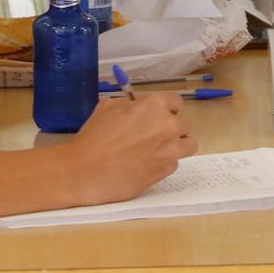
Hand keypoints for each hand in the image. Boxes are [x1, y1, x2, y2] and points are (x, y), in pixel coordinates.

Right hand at [58, 94, 195, 204]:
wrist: (84, 171)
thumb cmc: (93, 136)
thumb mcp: (109, 107)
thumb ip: (131, 105)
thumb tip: (139, 107)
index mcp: (155, 105)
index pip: (176, 102)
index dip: (167, 109)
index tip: (158, 116)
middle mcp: (168, 125)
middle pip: (184, 124)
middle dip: (171, 128)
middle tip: (154, 136)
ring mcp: (170, 149)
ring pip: (189, 144)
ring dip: (177, 145)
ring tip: (158, 151)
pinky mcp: (166, 170)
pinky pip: (175, 163)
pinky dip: (165, 163)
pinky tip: (147, 164)